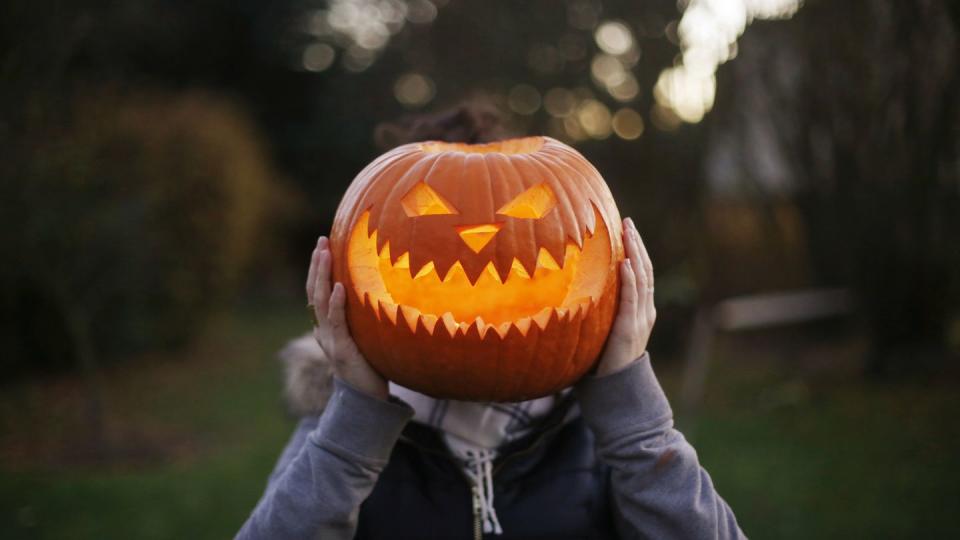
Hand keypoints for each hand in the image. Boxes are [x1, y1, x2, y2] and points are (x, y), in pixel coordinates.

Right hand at [307, 236, 387, 399]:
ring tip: (325, 254)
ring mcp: (330, 341)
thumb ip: (361, 319)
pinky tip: (340, 287)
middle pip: (314, 292)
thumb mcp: (364, 337)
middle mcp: (324, 331)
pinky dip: (337, 304)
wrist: (368, 400)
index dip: (317, 269)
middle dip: (317, 265)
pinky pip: (337, 323)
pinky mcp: (343, 350)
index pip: (317, 292)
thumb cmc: (370, 366)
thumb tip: (374, 293)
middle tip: (321, 241)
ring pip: (320, 302)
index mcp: (327, 327)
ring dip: (322, 276)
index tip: (323, 245)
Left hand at [596, 218, 655, 375]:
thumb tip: (573, 293)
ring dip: (635, 253)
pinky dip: (631, 279)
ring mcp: (640, 319)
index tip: (627, 229)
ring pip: (642, 279)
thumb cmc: (603, 361)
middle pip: (645, 270)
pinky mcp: (630, 328)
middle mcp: (644, 311)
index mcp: (639, 310)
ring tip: (628, 232)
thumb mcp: (602, 330)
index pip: (641, 273)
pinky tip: (626, 262)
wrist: (616, 389)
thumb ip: (597, 312)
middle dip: (637, 244)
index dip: (636, 250)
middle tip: (628, 222)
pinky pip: (633, 298)